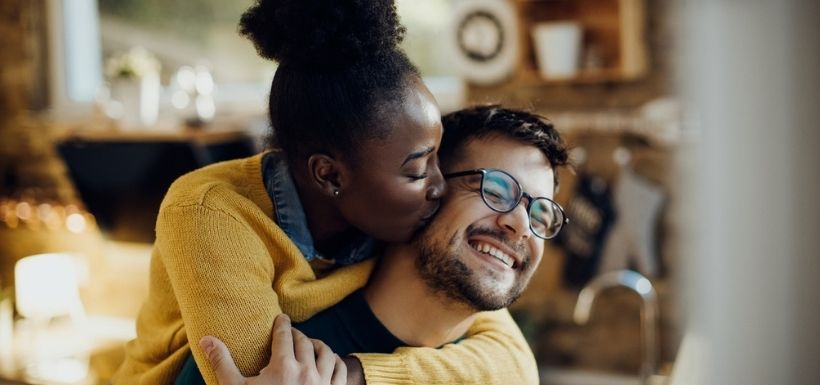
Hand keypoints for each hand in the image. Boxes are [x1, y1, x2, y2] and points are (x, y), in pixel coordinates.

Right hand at [199, 314, 346, 384]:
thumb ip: (222, 363)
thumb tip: (206, 339)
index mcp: (283, 366)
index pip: (284, 335)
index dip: (282, 324)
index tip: (281, 319)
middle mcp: (306, 371)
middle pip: (304, 341)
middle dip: (296, 334)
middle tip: (290, 333)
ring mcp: (323, 383)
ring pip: (326, 352)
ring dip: (317, 345)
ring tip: (310, 344)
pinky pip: (340, 370)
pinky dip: (335, 362)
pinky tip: (329, 362)